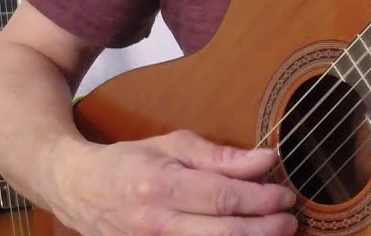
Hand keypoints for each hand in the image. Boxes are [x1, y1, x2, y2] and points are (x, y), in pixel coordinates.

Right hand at [51, 130, 298, 235]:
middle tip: (290, 220)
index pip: (221, 197)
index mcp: (161, 185)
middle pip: (223, 234)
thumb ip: (220, 156)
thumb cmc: (130, 161)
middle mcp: (156, 223)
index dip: (260, 199)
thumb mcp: (173, 145)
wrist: (80, 189)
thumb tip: (265, 160)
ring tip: (275, 234)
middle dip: (265, 229)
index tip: (285, 194)